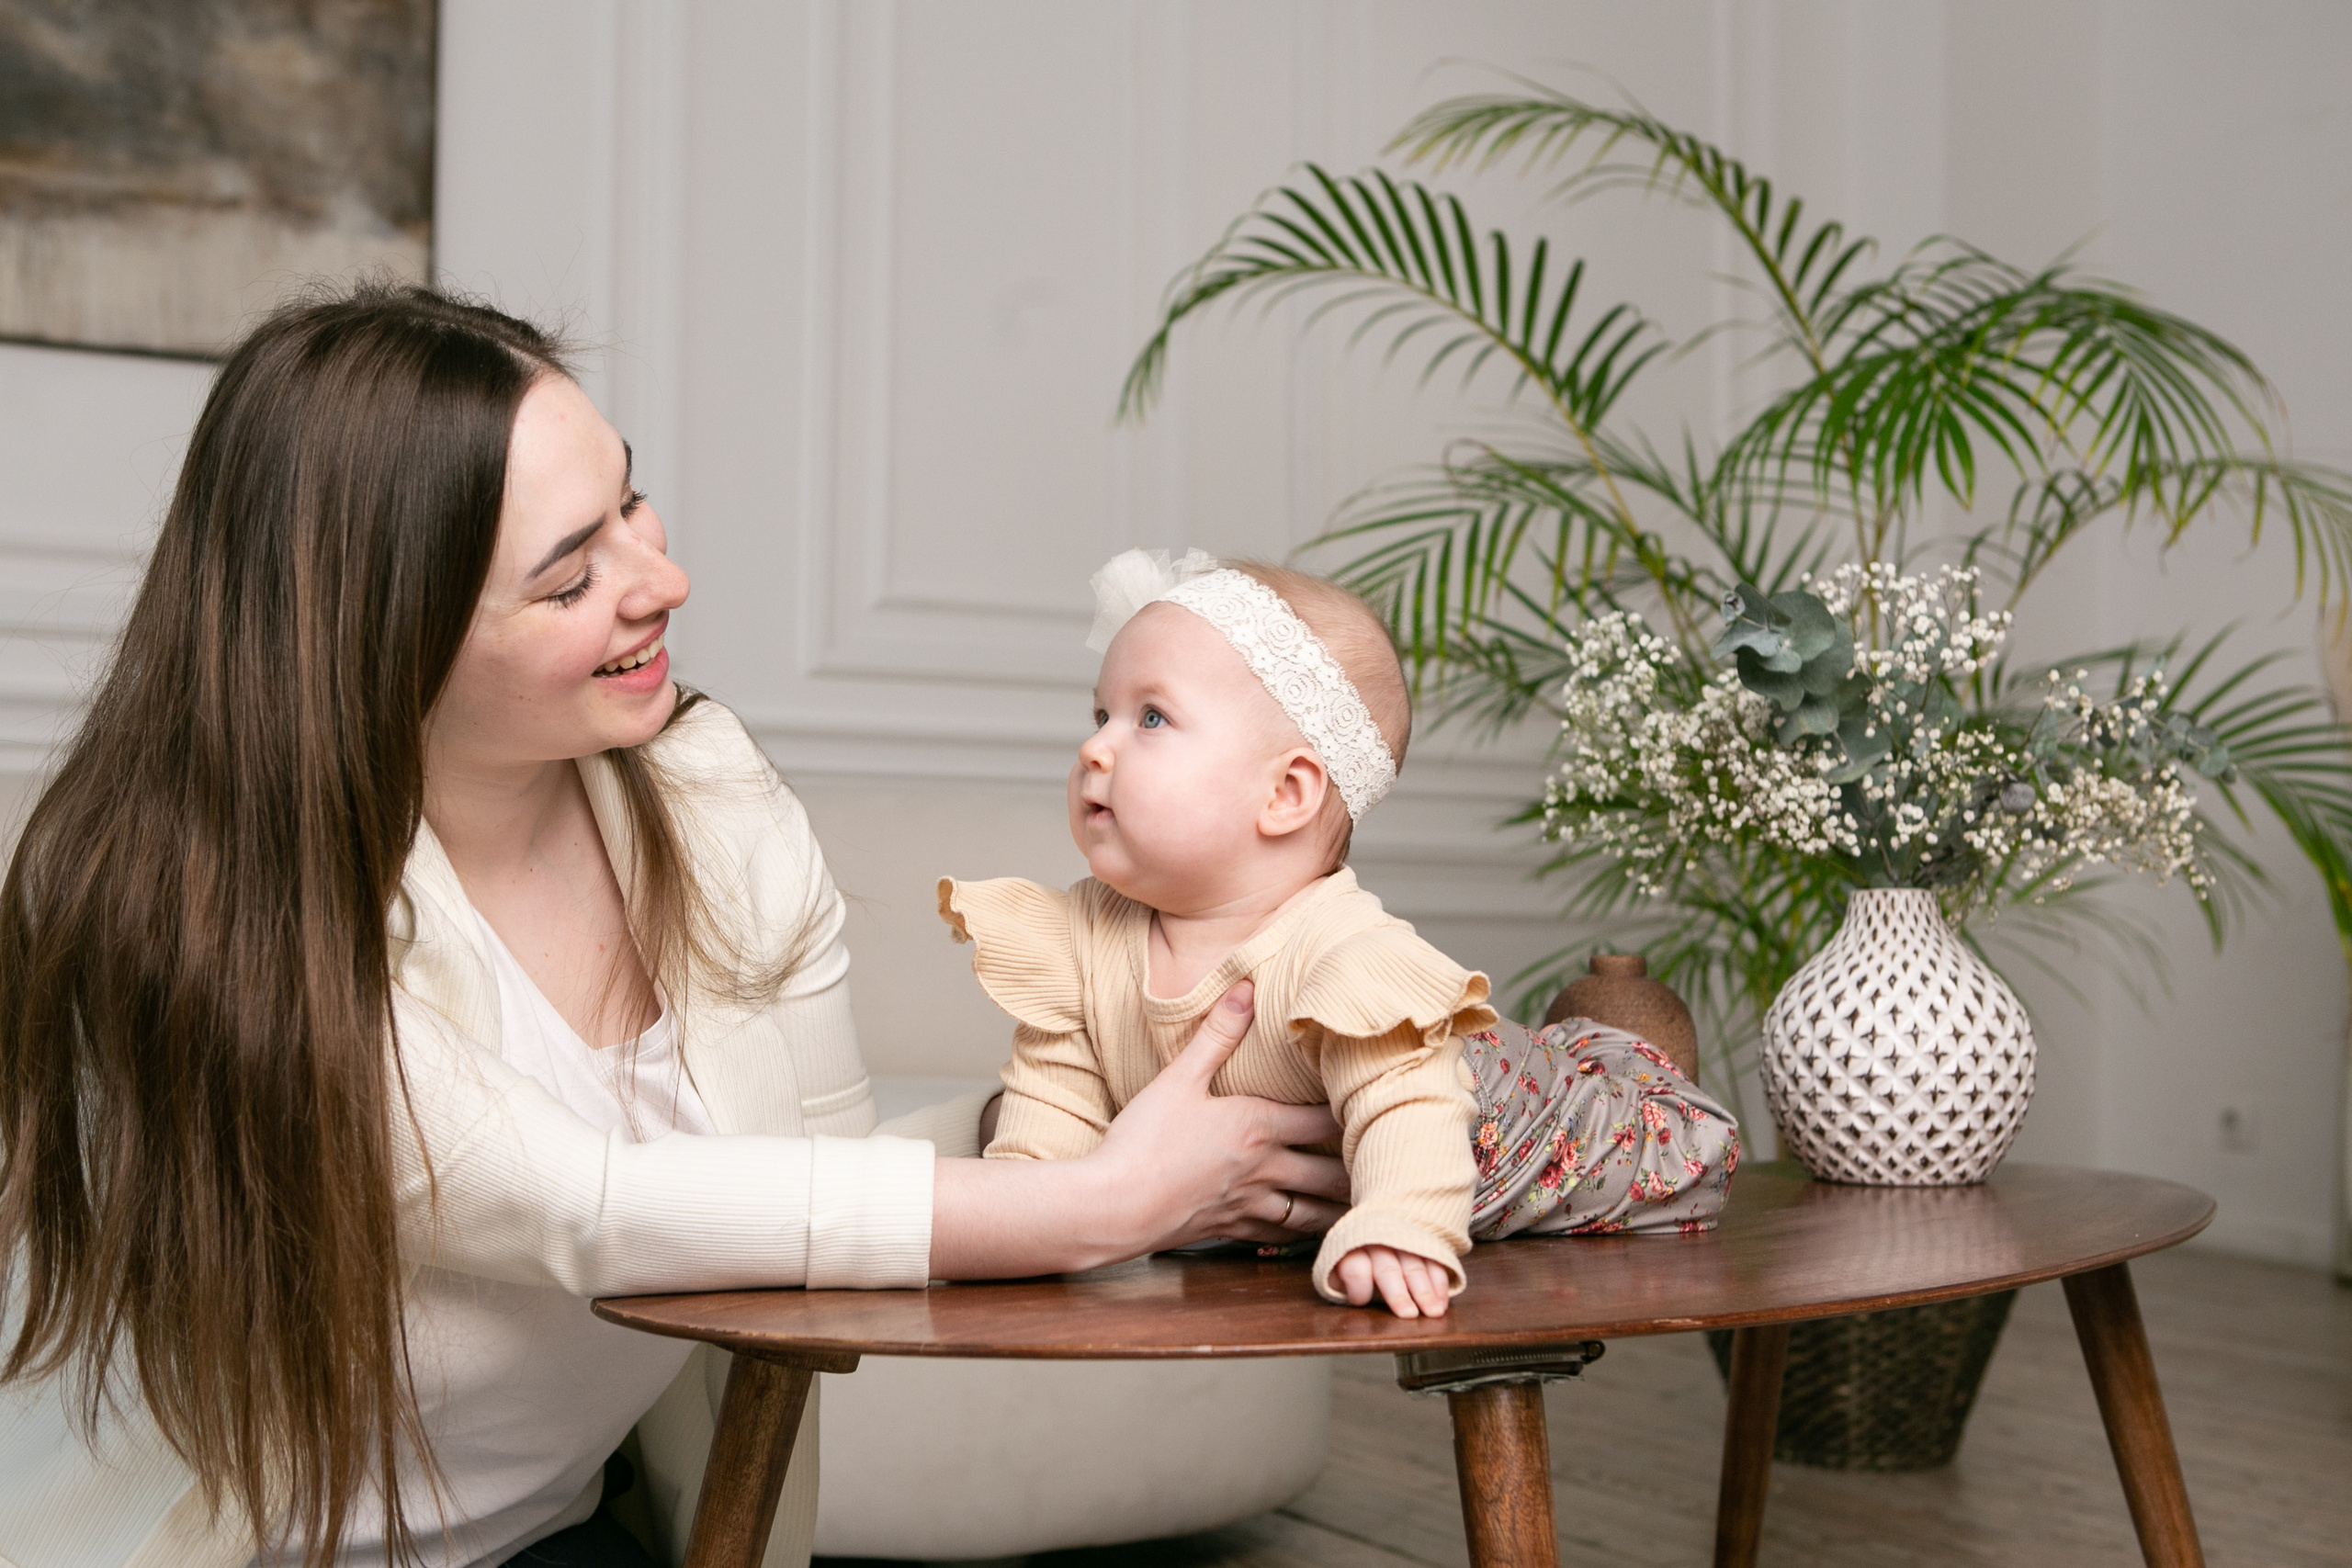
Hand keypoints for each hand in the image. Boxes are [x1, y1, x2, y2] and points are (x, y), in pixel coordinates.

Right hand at [929, 980, 1350, 1279]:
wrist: (1113, 1206)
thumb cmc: (1142, 1142)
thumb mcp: (1178, 1079)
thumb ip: (1217, 1034)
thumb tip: (1245, 987)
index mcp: (1258, 1127)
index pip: (1326, 1121)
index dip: (1359, 1114)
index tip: (1386, 1107)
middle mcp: (1265, 1169)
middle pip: (1333, 1173)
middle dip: (1365, 1169)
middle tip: (1396, 1165)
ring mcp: (1251, 1204)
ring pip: (1316, 1211)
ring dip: (1346, 1207)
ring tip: (1373, 1204)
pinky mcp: (1232, 1229)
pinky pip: (1283, 1234)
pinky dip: (1307, 1233)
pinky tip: (1314, 1230)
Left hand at [1332, 1244, 1452, 1317]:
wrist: (1376, 1226)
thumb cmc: (1357, 1262)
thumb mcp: (1339, 1271)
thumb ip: (1342, 1284)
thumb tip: (1348, 1300)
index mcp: (1352, 1250)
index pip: (1355, 1269)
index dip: (1359, 1288)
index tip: (1362, 1302)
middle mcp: (1379, 1243)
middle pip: (1388, 1269)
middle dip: (1398, 1293)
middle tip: (1408, 1314)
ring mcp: (1403, 1242)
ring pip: (1415, 1266)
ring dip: (1426, 1291)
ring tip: (1433, 1312)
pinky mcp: (1424, 1244)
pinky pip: (1434, 1262)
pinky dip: (1440, 1284)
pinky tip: (1442, 1302)